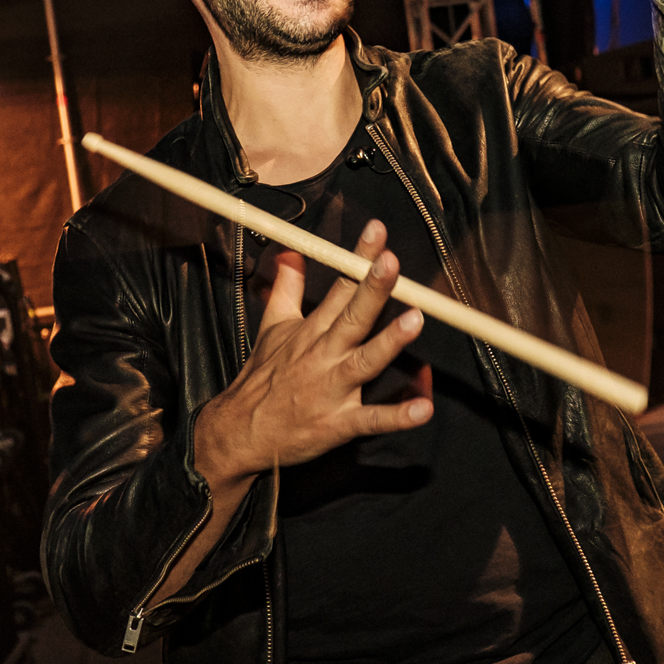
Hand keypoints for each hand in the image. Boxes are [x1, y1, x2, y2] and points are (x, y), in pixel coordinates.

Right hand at [194, 221, 432, 484]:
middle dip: (372, 289)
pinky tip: (422, 408)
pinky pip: (371, 420)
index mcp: (312, 330)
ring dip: (389, 342)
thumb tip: (292, 253)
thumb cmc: (263, 378)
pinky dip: (397, 416)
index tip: (378, 231)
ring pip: (365, 361)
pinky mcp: (338, 425)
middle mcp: (323, 355)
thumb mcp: (273, 326)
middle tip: (392, 263)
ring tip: (414, 319)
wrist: (240, 432)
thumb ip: (288, 288)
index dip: (360, 258)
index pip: (341, 287)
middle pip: (352, 317)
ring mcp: (332, 390)